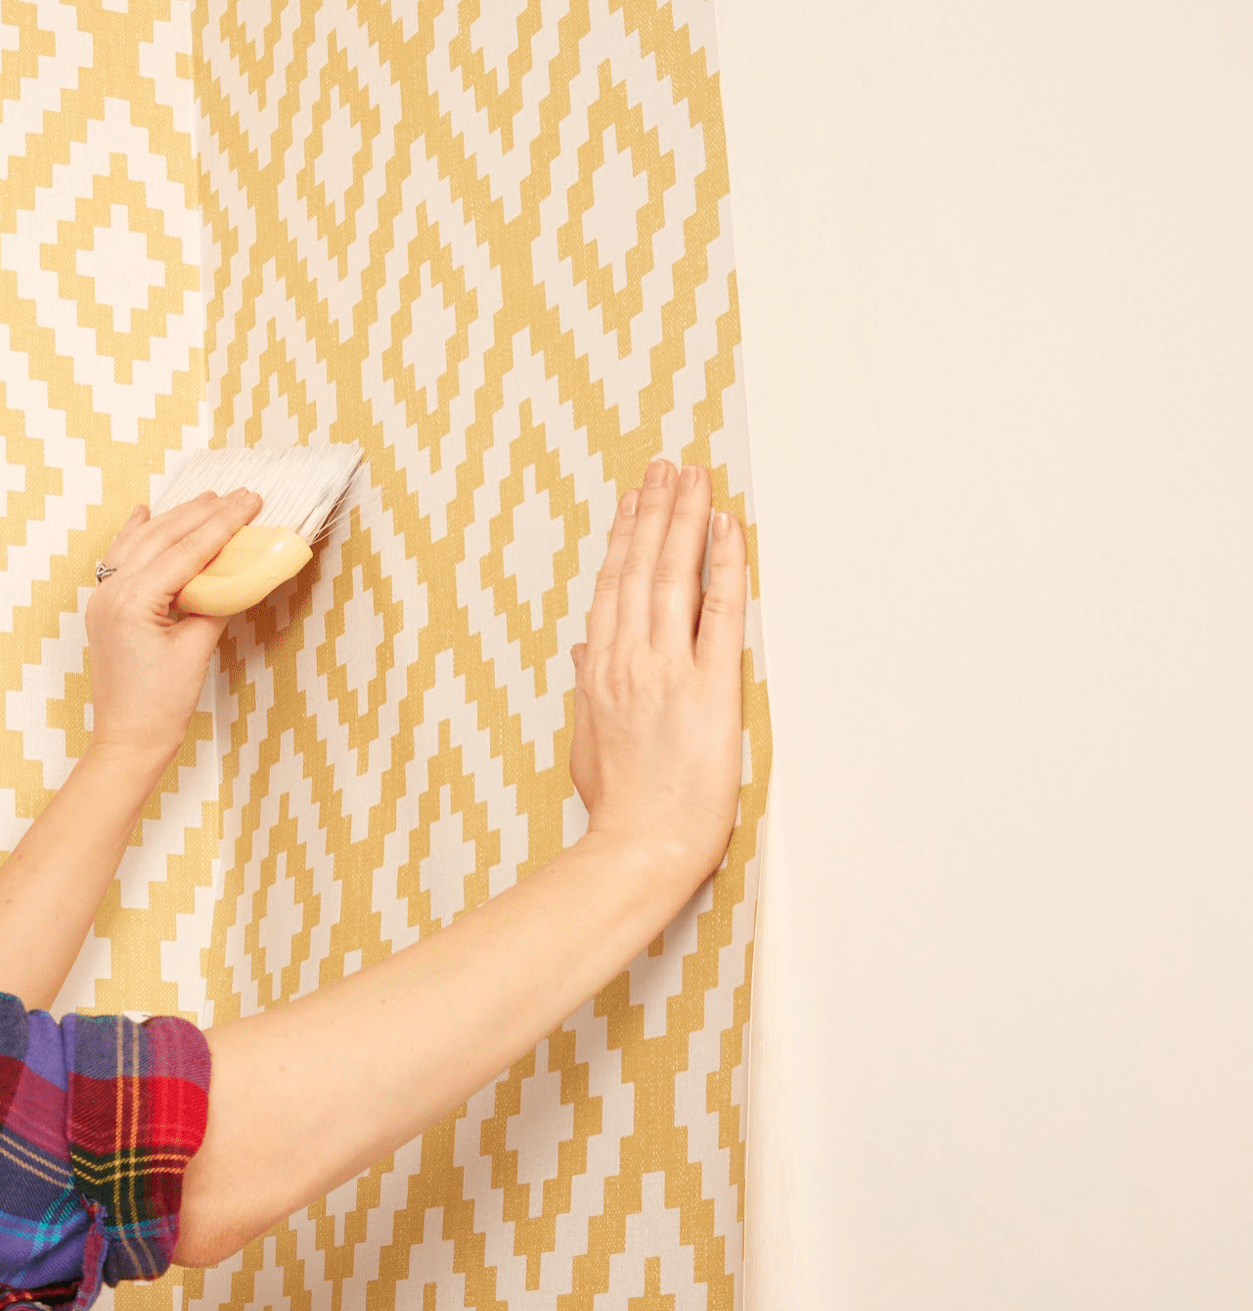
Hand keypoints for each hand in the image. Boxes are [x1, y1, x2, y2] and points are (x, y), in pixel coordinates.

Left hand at [85, 488, 263, 760]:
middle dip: (203, 513)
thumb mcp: (197, 650)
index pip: (186, 550)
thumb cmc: (161, 706)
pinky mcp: (105, 607)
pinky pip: (120, 558)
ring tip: (207, 499)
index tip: (250, 502)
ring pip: (141, 542)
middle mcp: (111, 593)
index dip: (223, 523)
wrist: (128, 740)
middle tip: (238, 495)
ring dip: (175, 518)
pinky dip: (137, 534)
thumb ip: (214, 603)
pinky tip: (145, 513)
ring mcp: (103, 598)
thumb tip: (233, 571)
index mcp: (133, 602)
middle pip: (163, 537)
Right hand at [567, 459, 745, 871]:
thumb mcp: (586, 740)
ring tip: (694, 477)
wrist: (641, 845)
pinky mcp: (709, 686)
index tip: (634, 499)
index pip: (610, 586)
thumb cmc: (618, 805)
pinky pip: (719, 611)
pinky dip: (723, 563)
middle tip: (667, 466)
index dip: (623, 536)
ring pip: (673, 575)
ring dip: (684, 518)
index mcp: (597, 670)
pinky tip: (728, 527)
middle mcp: (626, 658)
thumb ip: (585, 686)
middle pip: (639, 567)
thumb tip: (583, 645)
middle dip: (654, 510)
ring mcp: (666, 669)